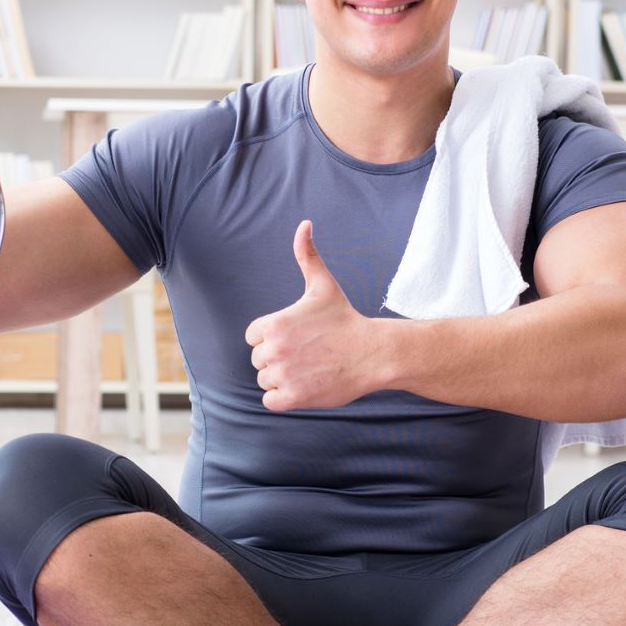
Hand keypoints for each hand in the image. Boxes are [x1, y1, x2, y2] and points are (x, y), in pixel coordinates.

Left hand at [243, 220, 380, 411]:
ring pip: (265, 380)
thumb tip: (304, 224)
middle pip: (258, 360)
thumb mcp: (322, 285)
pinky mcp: (293, 397)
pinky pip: (270, 401)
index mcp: (272, 324)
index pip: (253, 337)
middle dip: (279, 358)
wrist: (372, 353)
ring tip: (308, 368)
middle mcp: (273, 350)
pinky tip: (304, 385)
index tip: (297, 336)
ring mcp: (283, 375)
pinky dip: (284, 397)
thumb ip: (307, 255)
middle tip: (307, 353)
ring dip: (282, 378)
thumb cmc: (344, 319)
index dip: (272, 338)